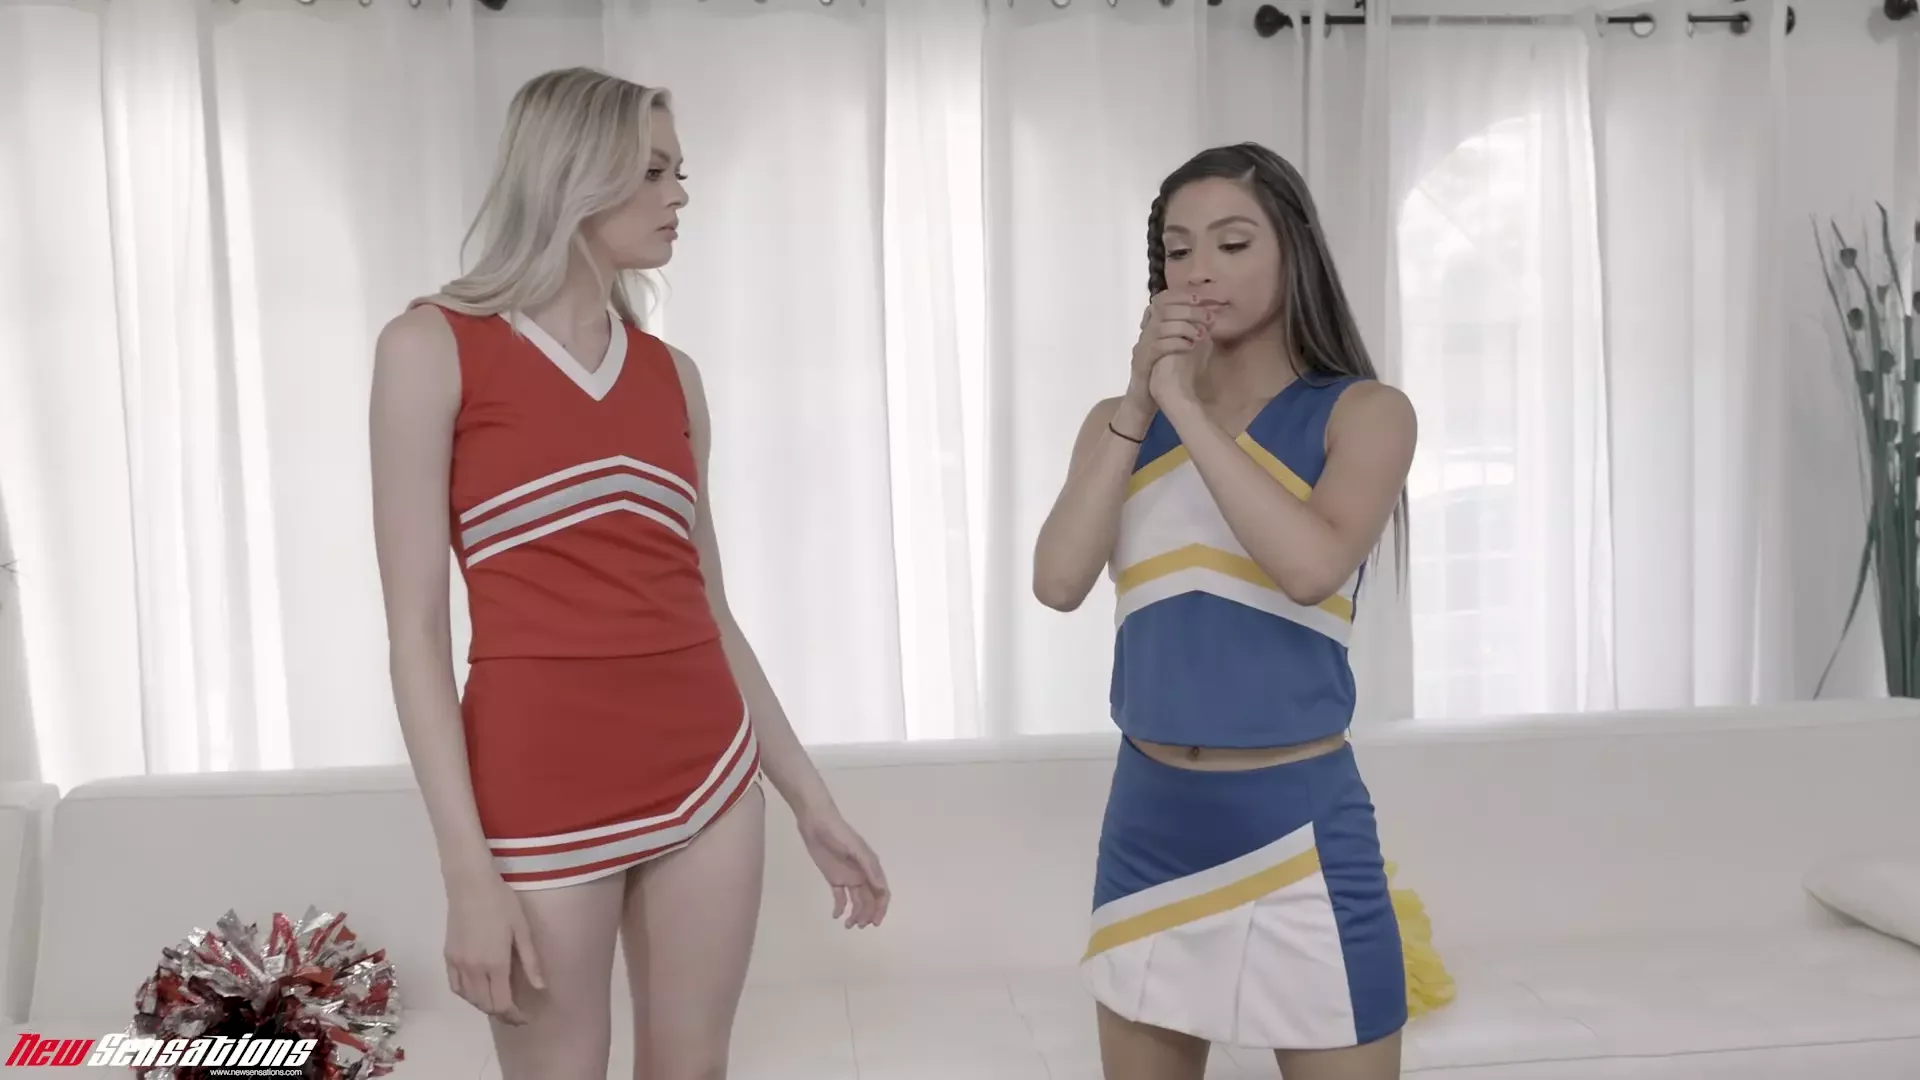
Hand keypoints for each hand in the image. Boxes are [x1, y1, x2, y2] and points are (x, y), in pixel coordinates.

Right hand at [444, 872, 545, 1024]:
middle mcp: (474, 969)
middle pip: (486, 1005)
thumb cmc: (502, 902)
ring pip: (470, 998)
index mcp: (496, 964)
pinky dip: (467, 995)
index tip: (525, 1017)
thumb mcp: (522, 930)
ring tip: (499, 1001)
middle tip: (515, 1013)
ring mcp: (458, 963)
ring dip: (484, 1005)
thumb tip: (540, 987)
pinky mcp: (448, 956)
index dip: (514, 1016)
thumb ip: (530, 962)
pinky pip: (456, 986)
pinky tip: (477, 990)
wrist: (470, 884)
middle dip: (502, 1014)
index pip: (503, 1003)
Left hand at [798, 809, 889, 928]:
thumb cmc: (839, 834)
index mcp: (871, 868)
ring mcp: (848, 877)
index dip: (880, 908)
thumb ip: (869, 869)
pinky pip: (840, 897)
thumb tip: (882, 889)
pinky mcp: (834, 878)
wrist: (817, 824)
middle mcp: (862, 875)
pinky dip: (839, 908)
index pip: (881, 893)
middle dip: (867, 915)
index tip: (875, 922)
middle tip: (859, 926)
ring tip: (848, 925)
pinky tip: (835, 916)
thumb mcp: (856, 849)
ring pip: (856, 901)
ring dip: (855, 914)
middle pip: (869, 900)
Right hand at [1127, 290, 1213, 410]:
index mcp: (1152, 325)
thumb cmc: (1163, 372)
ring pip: (1161, 326)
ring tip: (1202, 333)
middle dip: (1189, 310)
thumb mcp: (1179, 347)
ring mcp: (1141, 347)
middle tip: (1208, 317)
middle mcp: (1144, 332)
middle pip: (1163, 309)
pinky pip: (1157, 347)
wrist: (1144, 399)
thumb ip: (1190, 332)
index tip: (1200, 298)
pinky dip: (1176, 343)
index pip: (1163, 300)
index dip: (1181, 296)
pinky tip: (1190, 346)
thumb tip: (1211, 319)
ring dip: (1184, 327)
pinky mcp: (1141, 362)